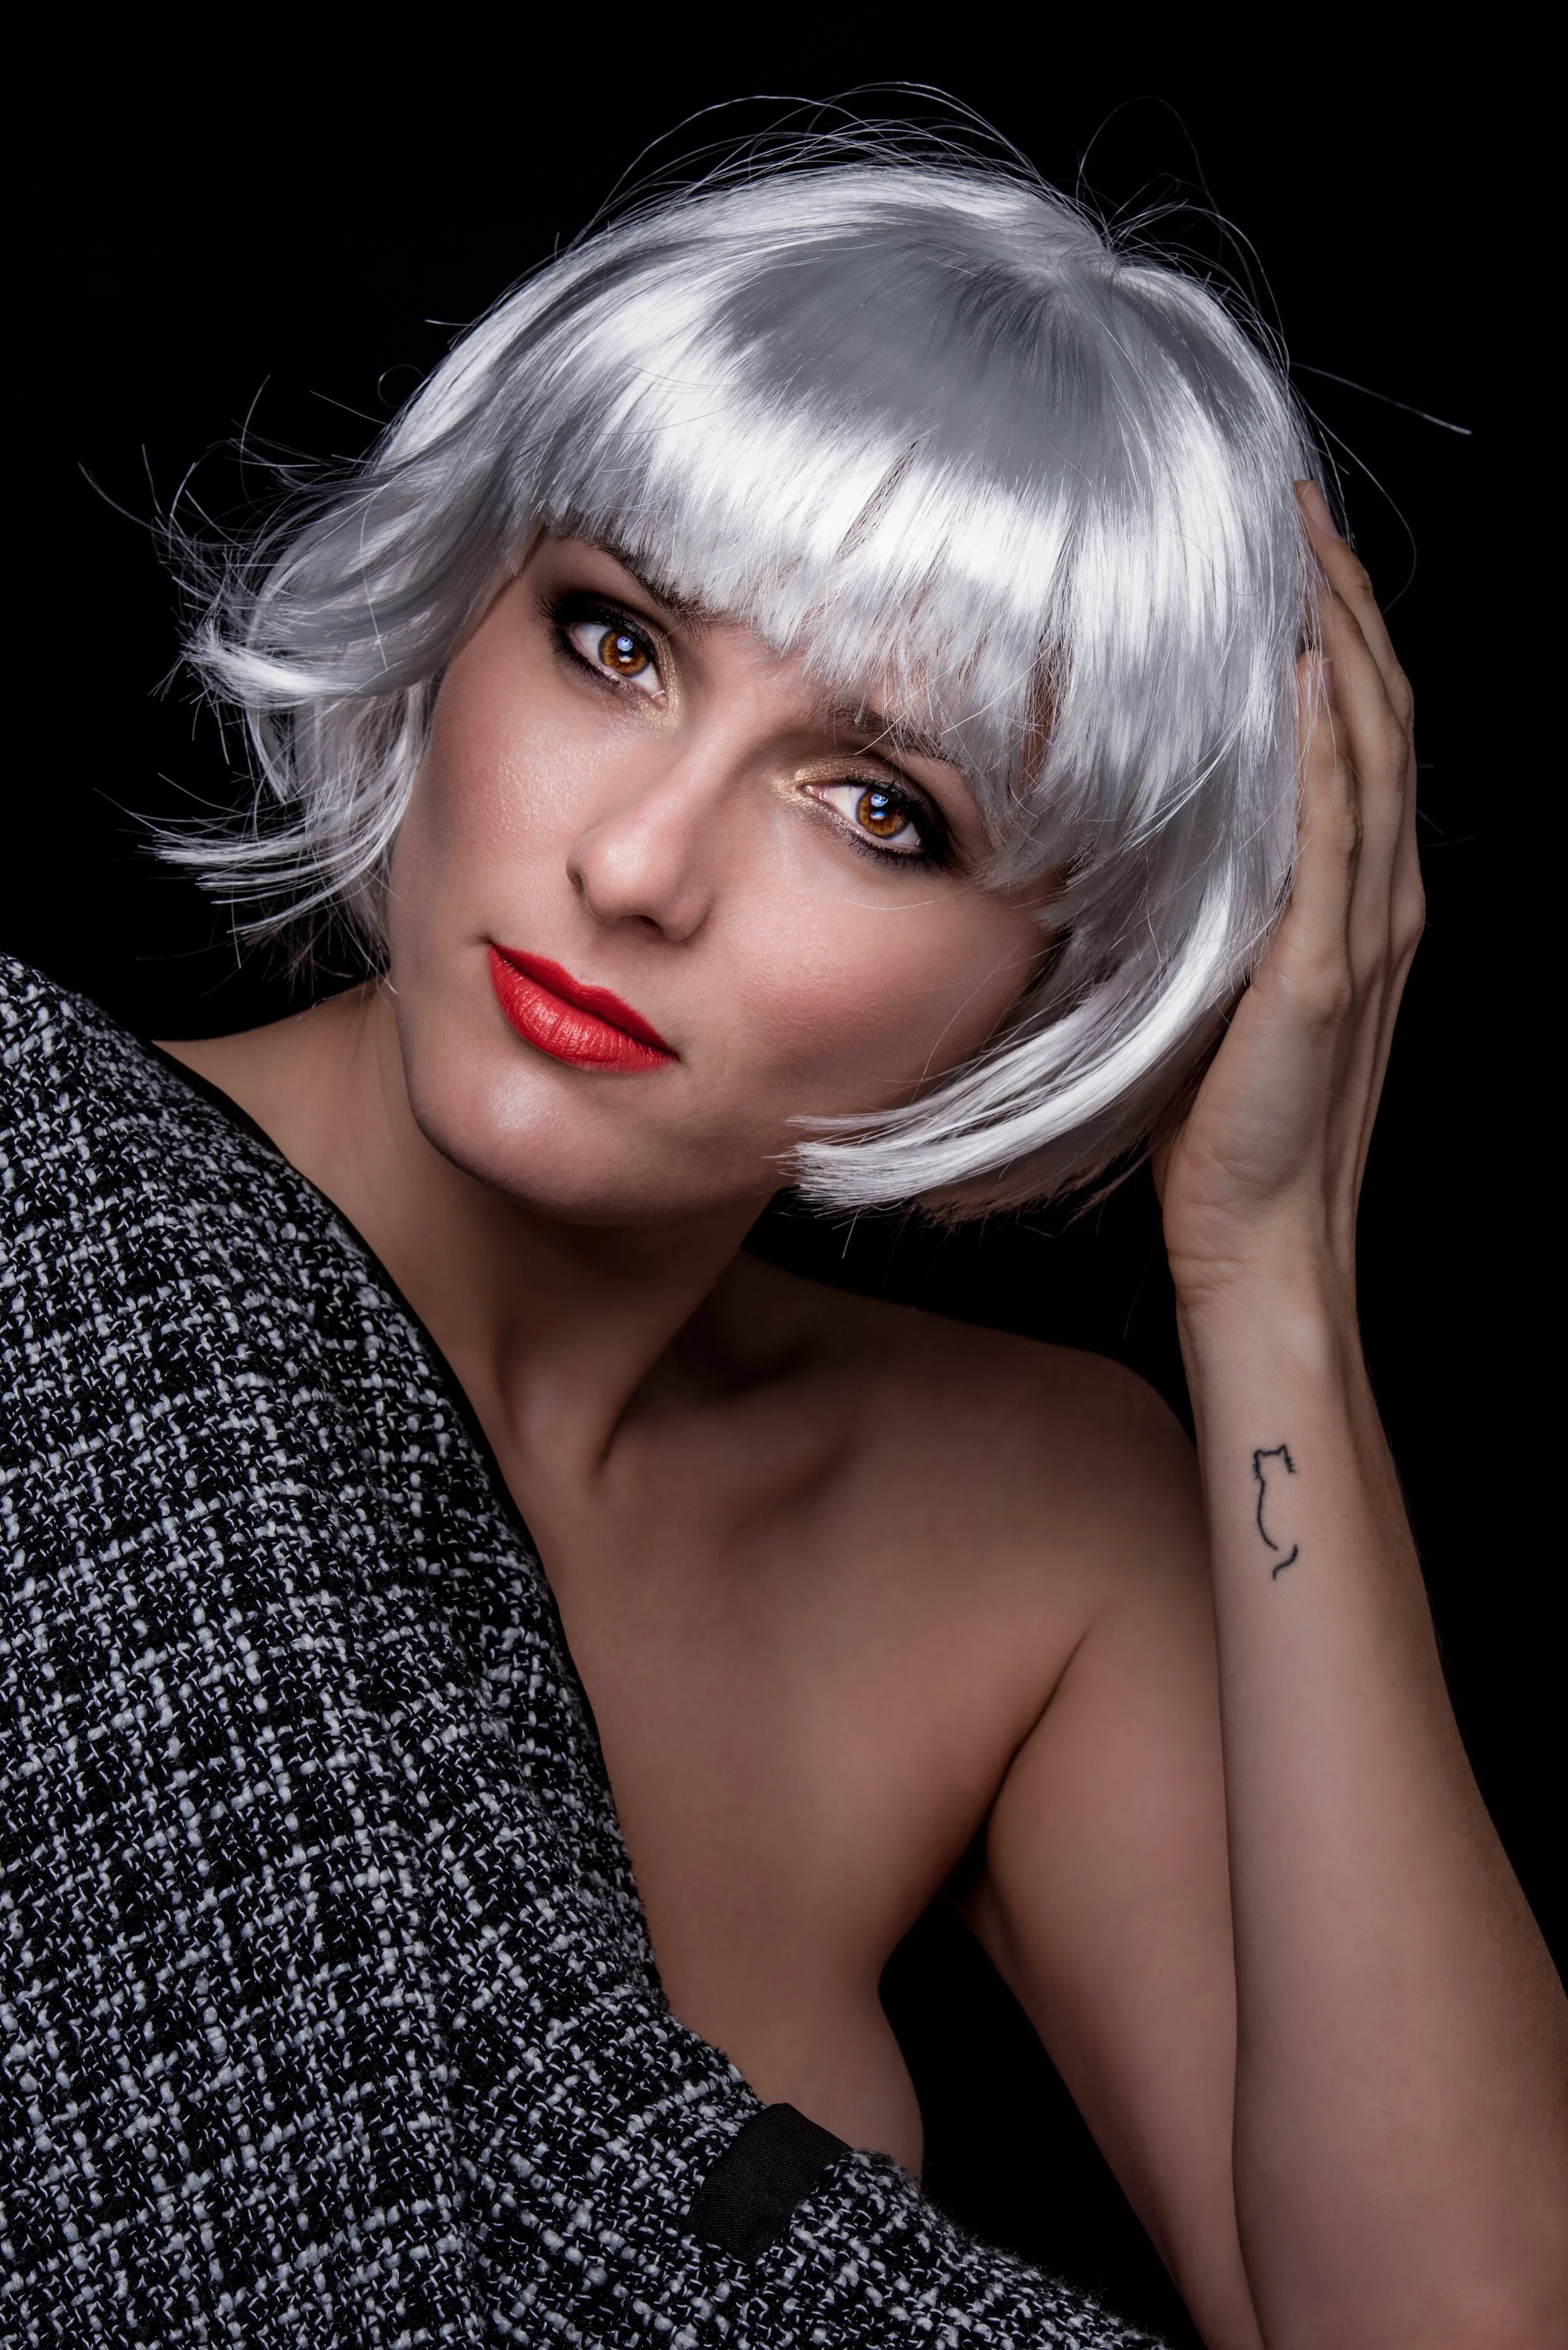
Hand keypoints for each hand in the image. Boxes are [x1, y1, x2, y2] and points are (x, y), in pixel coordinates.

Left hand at [1155, 482, 1424, 1314]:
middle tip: (1297, 508)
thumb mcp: (1221, 992)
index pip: (1356, 736)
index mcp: (1358, 902)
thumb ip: (1218, 911)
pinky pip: (1333, 835)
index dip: (1336, 634)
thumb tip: (1149, 836)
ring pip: (1364, 752)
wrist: (1262, 1240)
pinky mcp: (1324, 970)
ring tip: (1301, 549)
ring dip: (1336, 641)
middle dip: (1340, 602)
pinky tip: (1300, 672)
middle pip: (1374, 714)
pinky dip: (1322, 746)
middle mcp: (1380, 899)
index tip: (1291, 550)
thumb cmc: (1231, 1131)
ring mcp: (1362, 931)